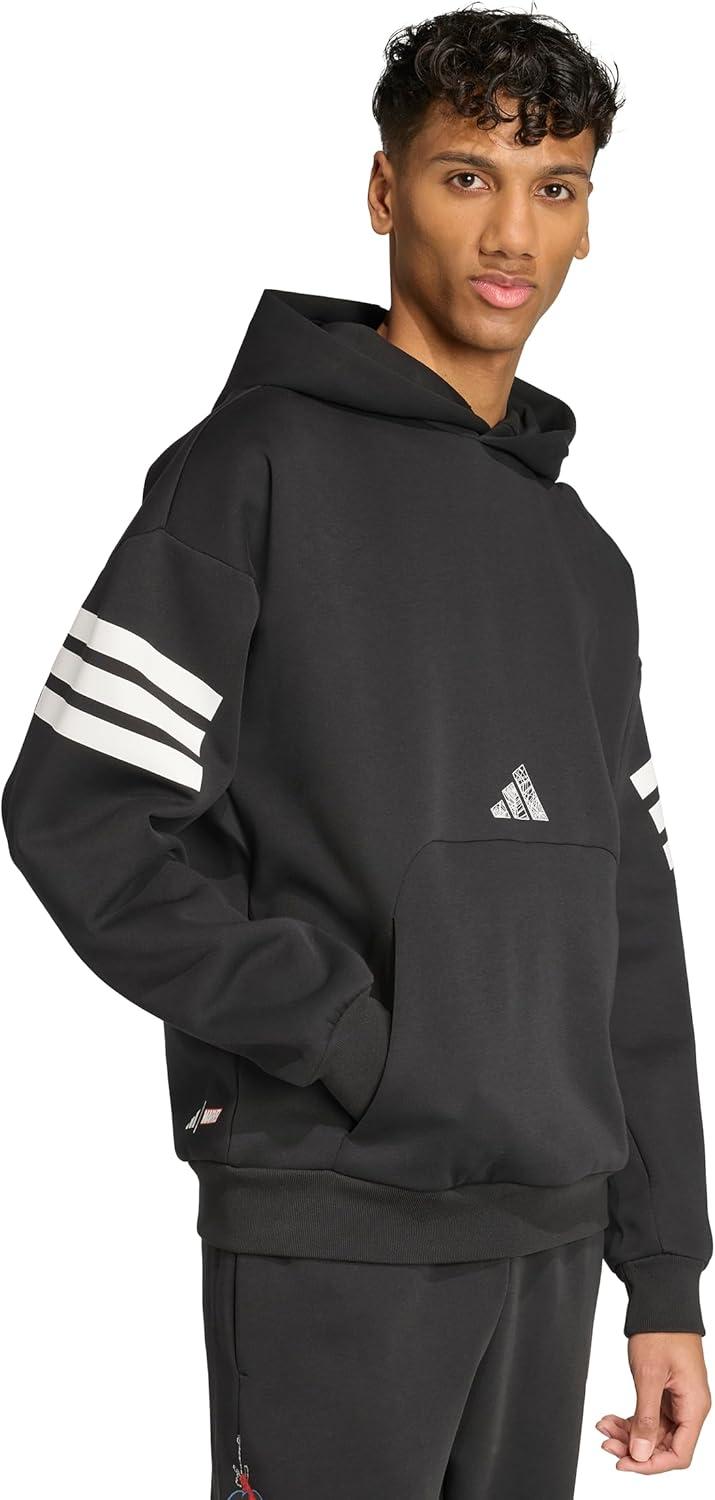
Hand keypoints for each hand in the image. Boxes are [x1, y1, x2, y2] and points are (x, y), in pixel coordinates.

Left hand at [596, 1332, 710, 1472]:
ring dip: (628, 1433)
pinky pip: (648, 1417)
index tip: (625, 1461)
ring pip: (653, 1432)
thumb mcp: (650, 1376)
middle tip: (607, 1443)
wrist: (661, 1303)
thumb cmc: (661, 1331)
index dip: (651, 1464)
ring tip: (604, 1427)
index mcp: (694, 1407)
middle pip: (664, 1445)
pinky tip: (611, 1418)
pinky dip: (630, 1420)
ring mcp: (677, 1401)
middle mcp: (689, 1407)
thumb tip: (640, 1454)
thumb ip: (645, 1418)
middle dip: (634, 1447)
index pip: (678, 1454)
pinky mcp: (666, 1393)